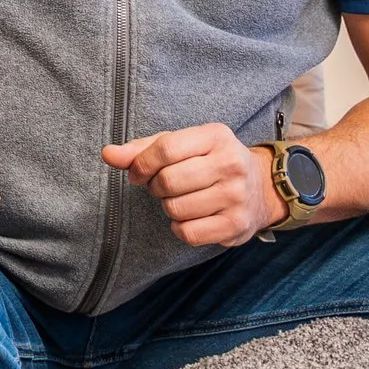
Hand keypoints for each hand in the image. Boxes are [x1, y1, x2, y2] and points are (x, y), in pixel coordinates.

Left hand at [105, 124, 278, 246]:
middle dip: (156, 187)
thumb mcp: (182, 146)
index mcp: (216, 136)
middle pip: (168, 181)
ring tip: (182, 200)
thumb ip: (142, 149)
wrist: (261, 189)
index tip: (137, 174)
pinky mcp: (237, 225)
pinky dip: (180, 228)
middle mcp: (231, 164)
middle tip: (164, 187)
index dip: (142, 164)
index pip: (166, 148)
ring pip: (175, 209)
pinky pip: (187, 233)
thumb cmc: (210, 163)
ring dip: (169, 207)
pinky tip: (191, 217)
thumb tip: (108, 154)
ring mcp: (237, 196)